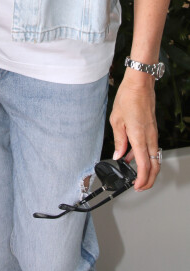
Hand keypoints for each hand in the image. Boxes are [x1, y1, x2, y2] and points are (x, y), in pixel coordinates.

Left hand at [110, 69, 159, 190]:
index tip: (136, 186)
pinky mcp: (152, 129)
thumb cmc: (128, 98)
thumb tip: (118, 154)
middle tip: (139, 186)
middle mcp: (149, 137)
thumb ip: (118, 140)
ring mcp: (152, 134)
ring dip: (146, 168)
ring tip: (132, 171)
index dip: (142, 180)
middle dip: (148, 180)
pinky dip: (144, 156)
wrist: (140, 84)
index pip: (144, 165)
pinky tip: (132, 154)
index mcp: (139, 137)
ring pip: (153, 158)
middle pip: (154, 166)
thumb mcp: (116, 120)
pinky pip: (150, 148)